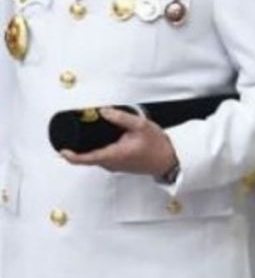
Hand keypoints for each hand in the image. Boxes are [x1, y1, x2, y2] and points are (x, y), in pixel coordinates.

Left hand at [60, 107, 178, 176]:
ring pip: (96, 157)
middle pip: (88, 156)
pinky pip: (104, 158)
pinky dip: (101, 149)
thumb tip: (104, 111)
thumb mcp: (141, 126)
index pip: (84, 159)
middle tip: (79, 131)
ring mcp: (115, 166)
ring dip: (92, 147)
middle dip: (81, 146)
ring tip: (95, 132)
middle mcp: (111, 164)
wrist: (170, 160)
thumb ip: (121, 117)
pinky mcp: (119, 165)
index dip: (70, 155)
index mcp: (113, 155)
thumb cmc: (158, 146)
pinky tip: (110, 139)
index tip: (62, 150)